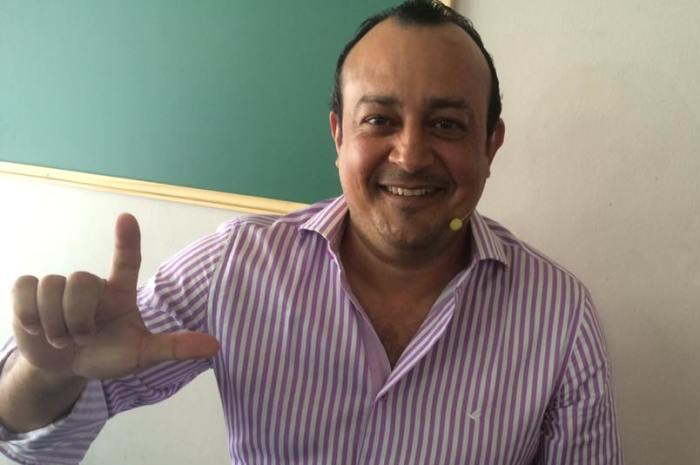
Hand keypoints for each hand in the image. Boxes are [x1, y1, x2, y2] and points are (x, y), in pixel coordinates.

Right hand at [11, 214, 219, 380]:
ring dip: (53, 323)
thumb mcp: (142, 354)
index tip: (127, 218)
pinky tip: (36, 328)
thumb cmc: (108, 355)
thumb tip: (215, 346)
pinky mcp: (30, 293)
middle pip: (79, 280)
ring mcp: (60, 287)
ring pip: (50, 287)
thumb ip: (174, 348)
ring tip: (62, 339)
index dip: (126, 239)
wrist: (67, 368)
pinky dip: (28, 314)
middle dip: (77, 318)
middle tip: (82, 338)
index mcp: (120, 292)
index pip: (126, 259)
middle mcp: (91, 284)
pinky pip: (24, 288)